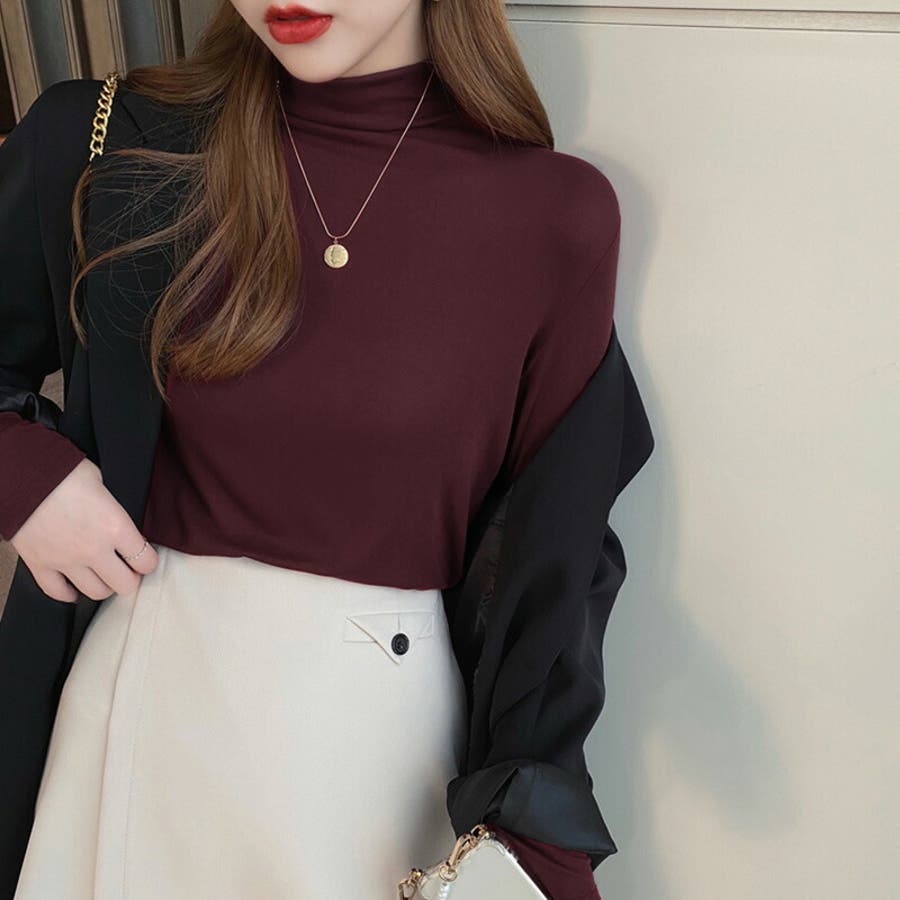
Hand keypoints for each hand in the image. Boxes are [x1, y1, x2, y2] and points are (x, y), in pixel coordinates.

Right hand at [8, 457, 158, 602]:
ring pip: (95, 592)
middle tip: (127, 570)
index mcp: (115, 527)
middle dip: (129, 578)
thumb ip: (112, 506)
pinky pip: (57, 592)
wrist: (22, 475)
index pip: (146, 561)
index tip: (145, 558)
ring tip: (103, 576)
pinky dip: (68, 593)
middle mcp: (94, 549)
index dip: (148, 561)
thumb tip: (115, 515)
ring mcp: (66, 560)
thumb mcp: (102, 483)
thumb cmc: (63, 471)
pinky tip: (74, 588)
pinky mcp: (40, 565)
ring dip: (103, 586)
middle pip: (125, 584)